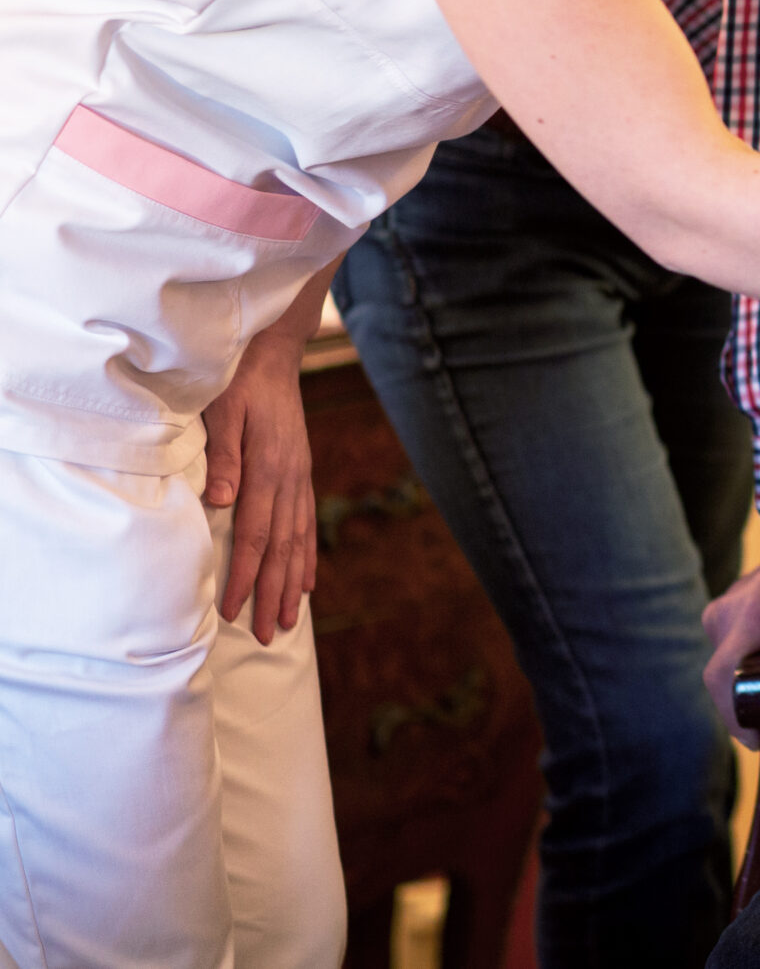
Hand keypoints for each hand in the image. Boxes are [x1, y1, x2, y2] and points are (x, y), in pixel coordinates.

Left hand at [202, 333, 317, 645]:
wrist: (272, 355)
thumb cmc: (237, 382)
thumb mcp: (223, 411)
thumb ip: (224, 456)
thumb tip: (222, 501)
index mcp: (269, 468)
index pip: (255, 534)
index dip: (246, 575)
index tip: (235, 611)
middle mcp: (290, 479)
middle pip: (281, 548)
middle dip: (274, 593)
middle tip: (269, 634)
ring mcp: (299, 478)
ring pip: (297, 541)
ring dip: (292, 583)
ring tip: (289, 620)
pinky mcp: (301, 474)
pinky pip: (306, 523)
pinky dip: (306, 556)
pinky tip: (306, 580)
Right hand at [702, 551, 759, 748]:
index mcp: (756, 615)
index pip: (723, 676)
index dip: (734, 715)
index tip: (759, 738)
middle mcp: (727, 613)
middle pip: (723, 680)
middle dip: (749, 705)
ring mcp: (721, 611)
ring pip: (725, 668)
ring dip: (750, 685)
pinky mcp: (722, 612)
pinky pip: (728, 653)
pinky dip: (748, 667)